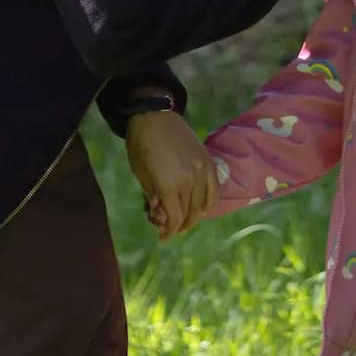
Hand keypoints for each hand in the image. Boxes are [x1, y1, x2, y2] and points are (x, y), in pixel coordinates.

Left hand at [126, 110, 216, 240]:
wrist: (154, 116)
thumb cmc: (141, 146)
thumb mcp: (141, 175)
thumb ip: (154, 198)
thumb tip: (162, 215)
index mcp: (169, 185)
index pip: (174, 218)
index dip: (168, 232)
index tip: (162, 239)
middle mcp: (189, 180)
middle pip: (189, 214)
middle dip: (178, 226)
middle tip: (169, 230)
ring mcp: (202, 171)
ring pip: (203, 206)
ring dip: (193, 217)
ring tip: (183, 220)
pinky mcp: (209, 163)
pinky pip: (214, 191)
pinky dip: (208, 203)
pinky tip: (200, 208)